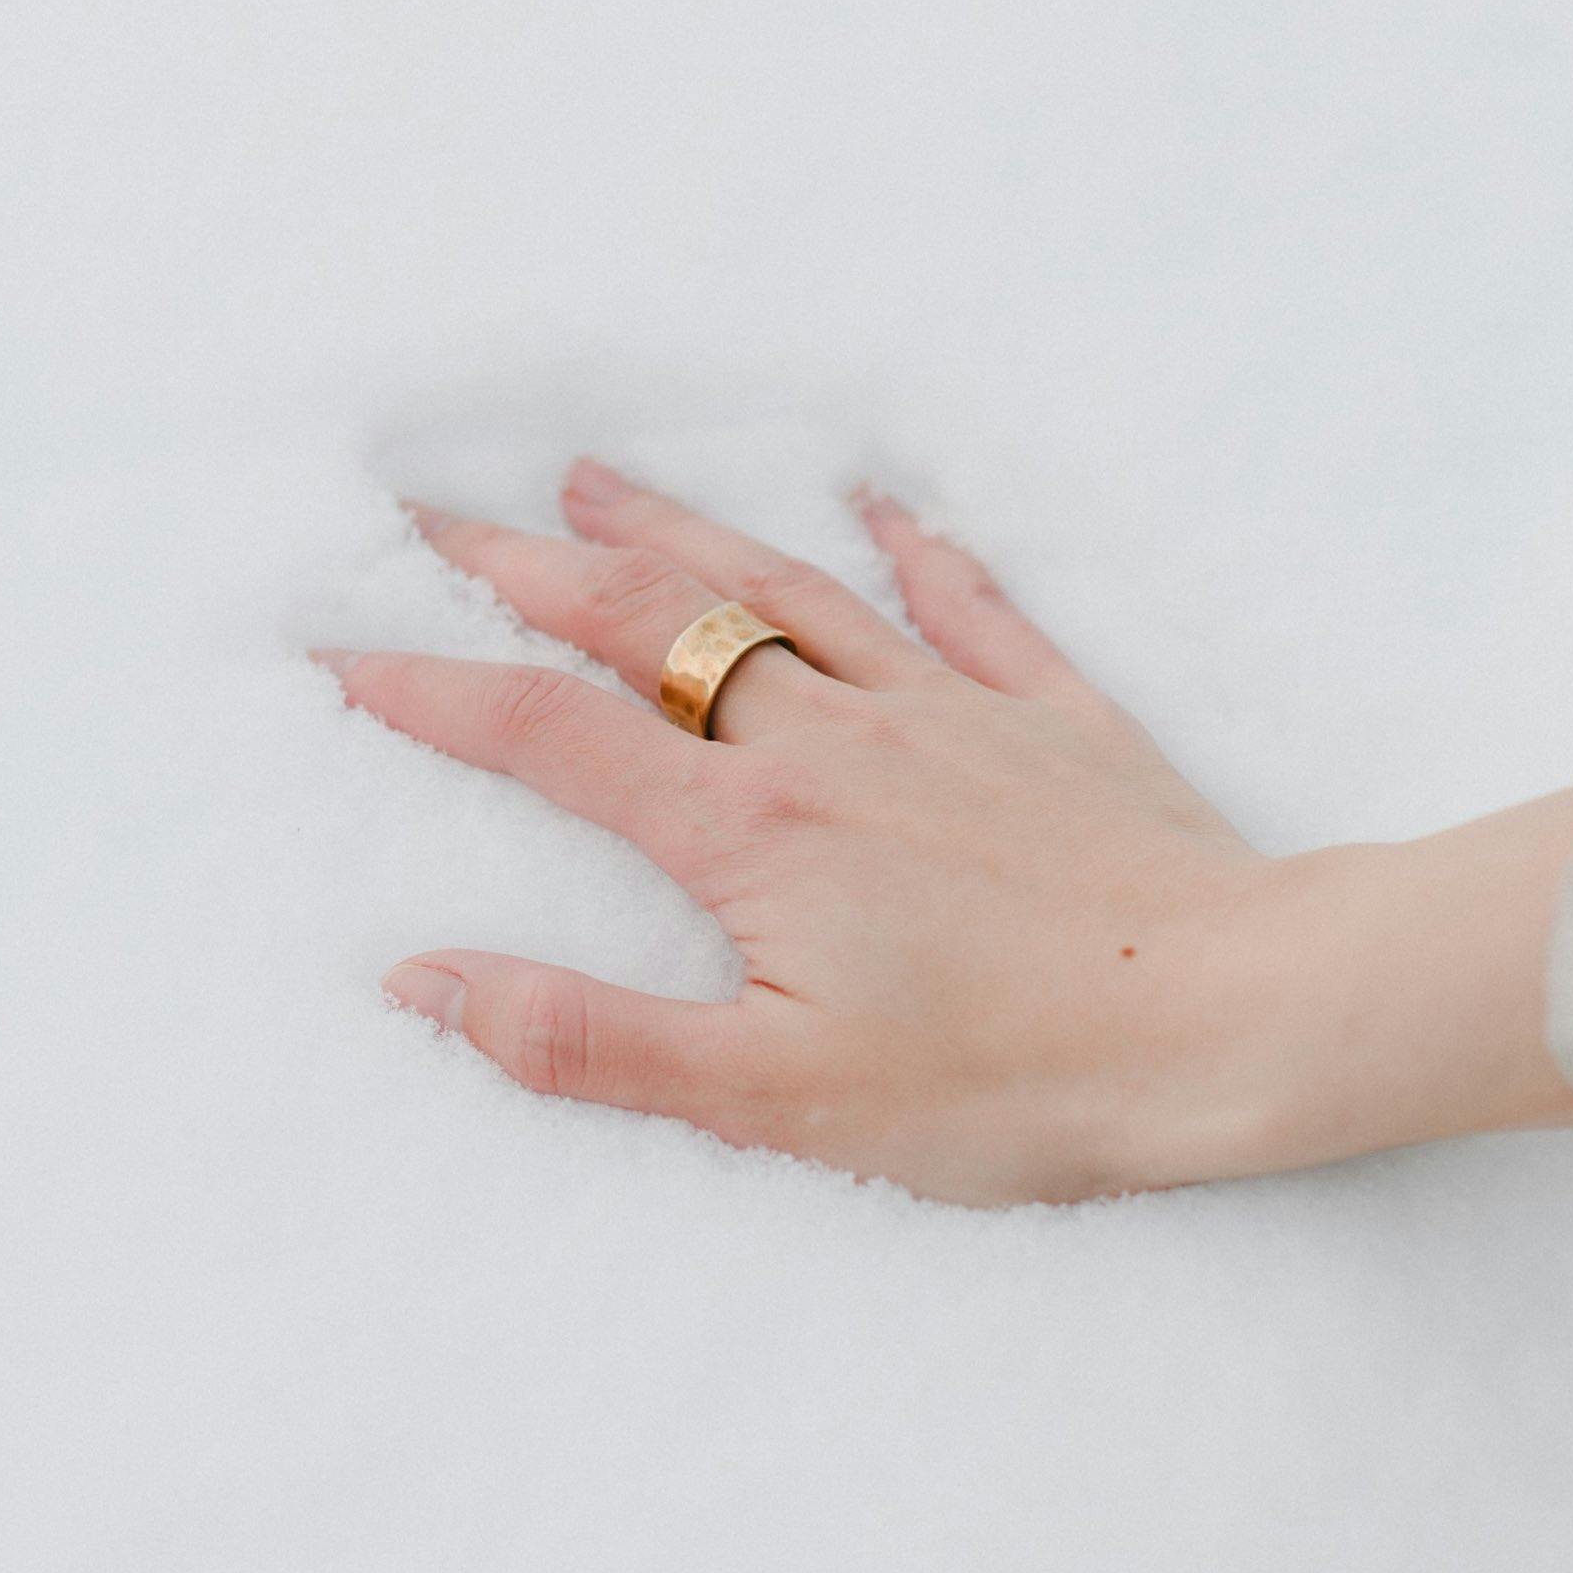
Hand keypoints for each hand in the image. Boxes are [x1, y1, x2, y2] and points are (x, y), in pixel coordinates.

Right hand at [317, 461, 1572, 1206]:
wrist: (1237, 1019)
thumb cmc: (1013, 1082)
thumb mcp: (776, 1099)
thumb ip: (591, 1040)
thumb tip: (425, 982)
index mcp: (749, 830)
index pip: (547, 736)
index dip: (429, 690)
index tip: (335, 647)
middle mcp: (829, 738)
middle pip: (646, 624)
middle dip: (522, 564)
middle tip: (427, 510)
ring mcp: (945, 712)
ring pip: (782, 589)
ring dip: (676, 529)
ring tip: (591, 473)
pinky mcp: (1052, 717)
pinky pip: (964, 600)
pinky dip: (911, 544)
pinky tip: (880, 501)